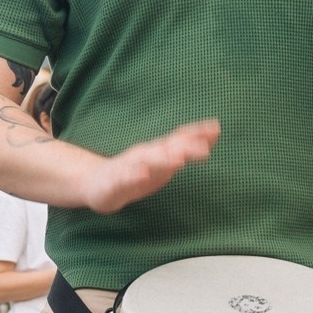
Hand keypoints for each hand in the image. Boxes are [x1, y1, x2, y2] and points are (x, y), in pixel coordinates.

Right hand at [77, 120, 220, 213]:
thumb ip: (185, 148)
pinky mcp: (115, 182)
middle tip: (204, 149)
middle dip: (185, 148)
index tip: (215, 129)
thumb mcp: (164, 161)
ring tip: (178, 161)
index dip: (197, 134)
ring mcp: (129, 166)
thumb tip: (212, 136)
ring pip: (147, 162)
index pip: (179, 139)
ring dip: (162, 160)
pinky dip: (134, 176)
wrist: (97, 184)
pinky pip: (125, 178)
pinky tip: (142, 175)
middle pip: (167, 149)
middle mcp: (145, 154)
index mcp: (158, 150)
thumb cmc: (136, 172)